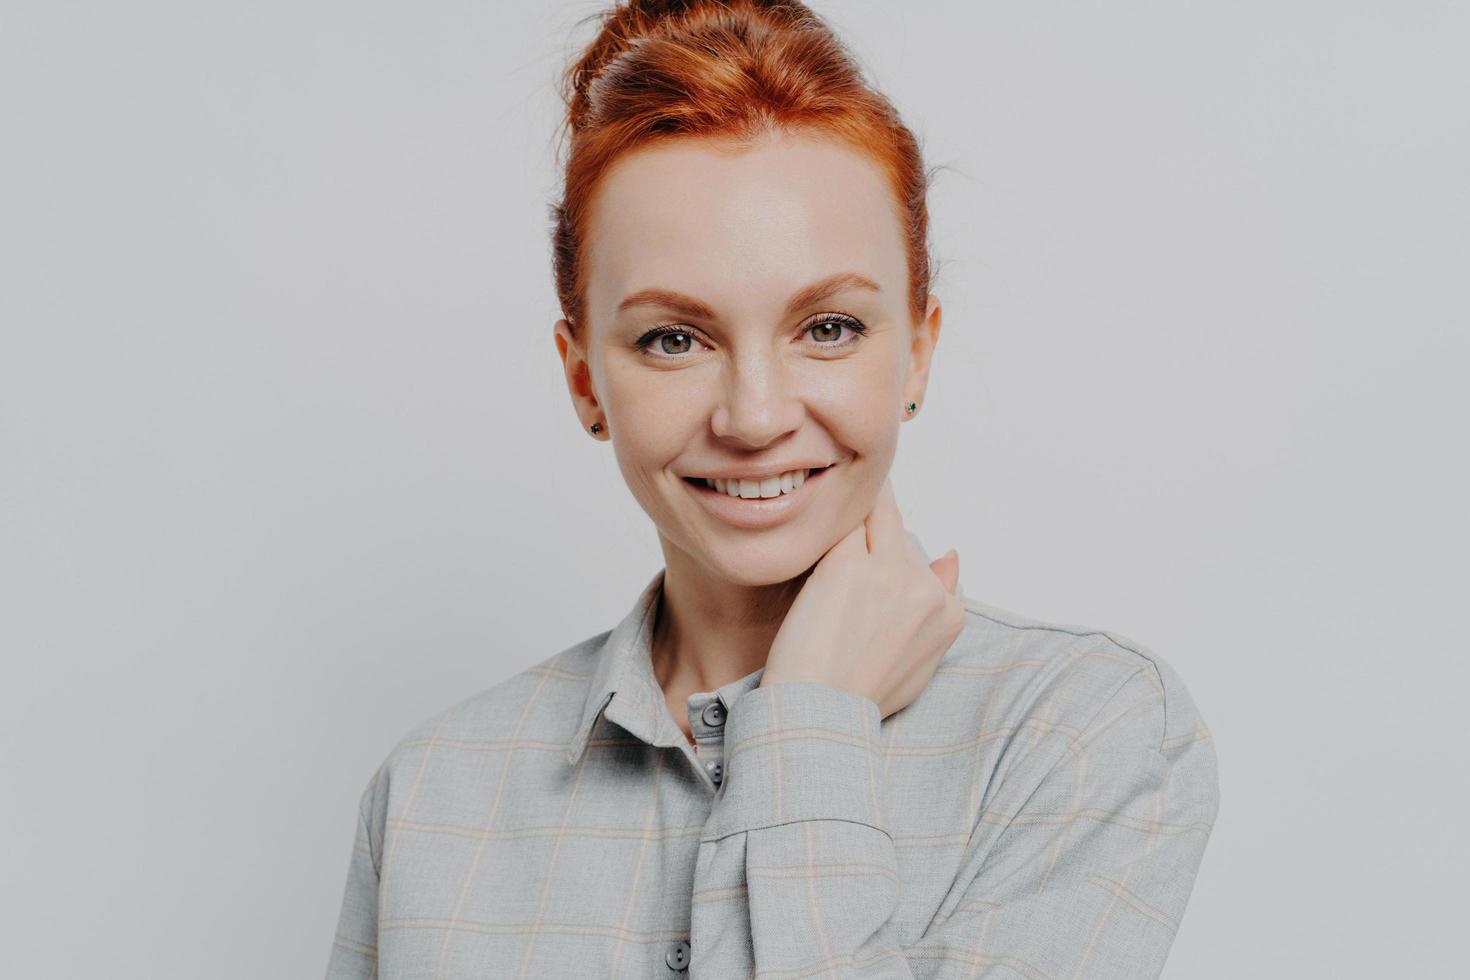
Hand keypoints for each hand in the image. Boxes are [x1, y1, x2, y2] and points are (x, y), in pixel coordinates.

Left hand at [760, 475, 964, 718]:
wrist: (819, 712)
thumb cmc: (859, 696)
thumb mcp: (919, 663)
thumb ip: (938, 611)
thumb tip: (950, 558)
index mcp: (948, 614)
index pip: (923, 564)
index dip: (889, 563)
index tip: (865, 575)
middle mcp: (925, 589)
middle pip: (901, 537)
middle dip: (872, 538)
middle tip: (837, 567)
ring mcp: (889, 572)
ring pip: (877, 516)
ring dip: (853, 523)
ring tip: (823, 557)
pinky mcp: (848, 563)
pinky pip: (843, 524)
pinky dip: (827, 527)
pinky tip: (811, 540)